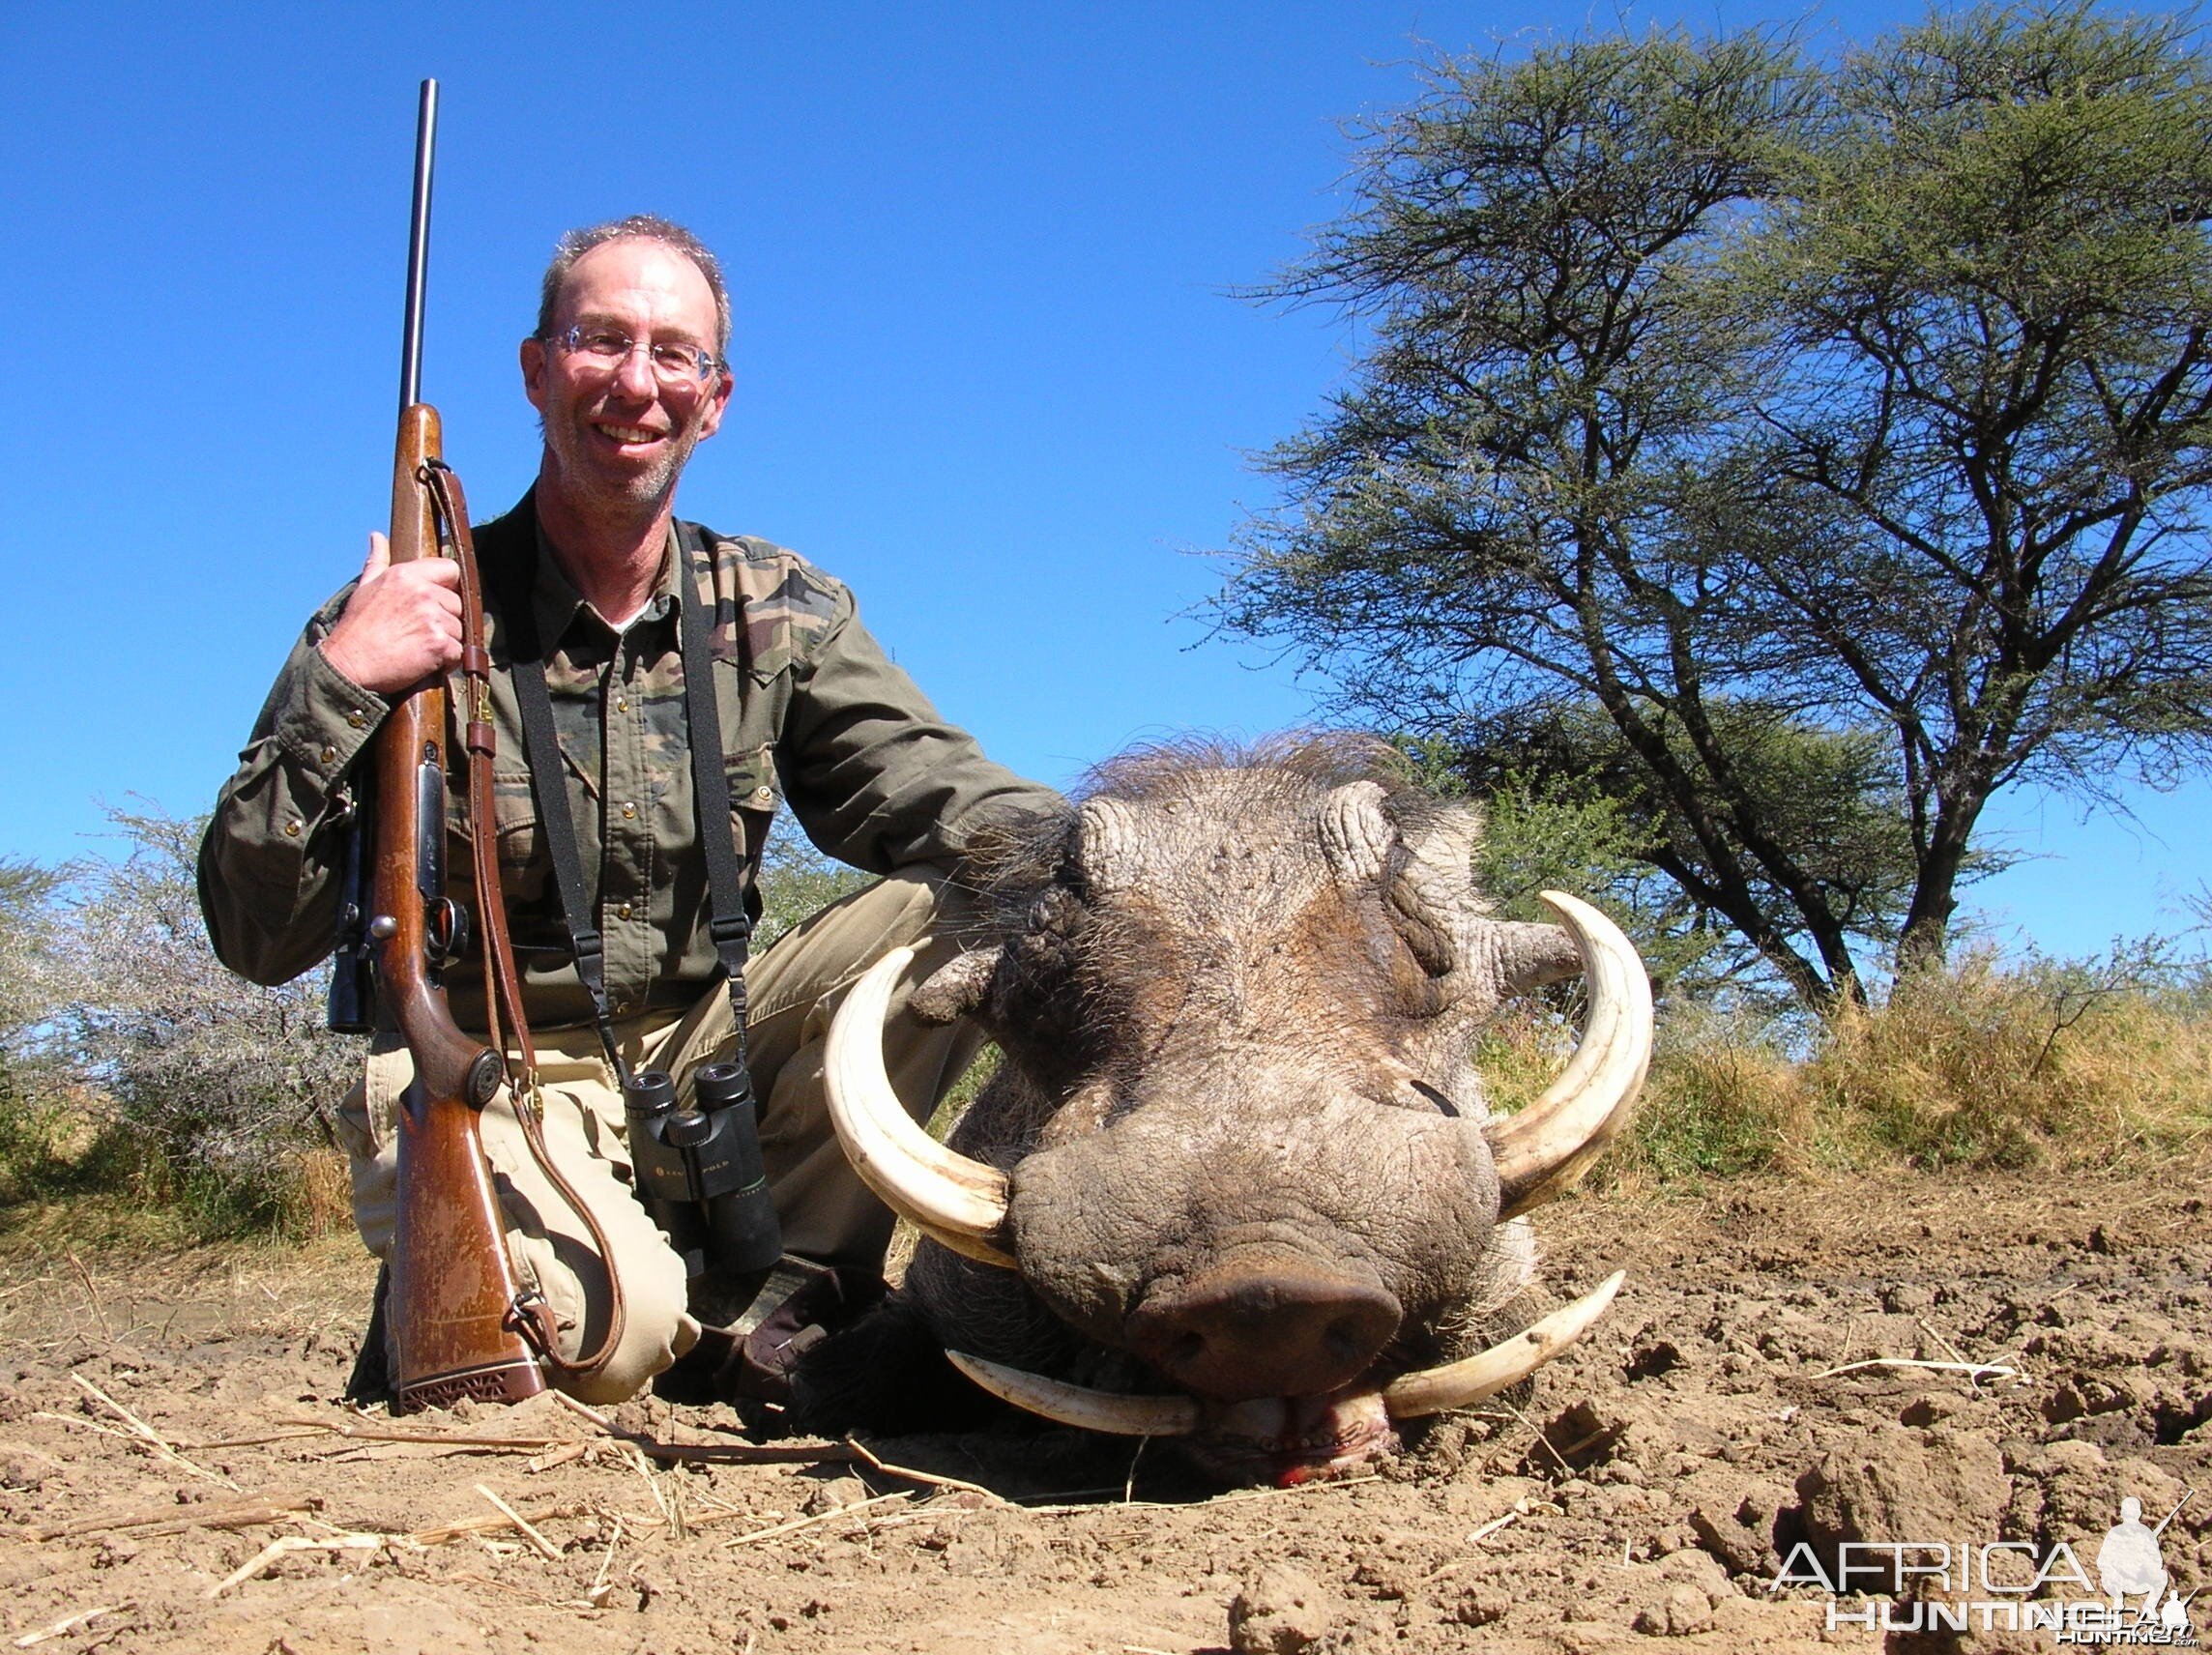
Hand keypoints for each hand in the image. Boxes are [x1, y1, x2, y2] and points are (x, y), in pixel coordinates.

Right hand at [317, 531, 463, 694]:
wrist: (348, 664)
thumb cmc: (356, 628)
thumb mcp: (365, 587)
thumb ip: (378, 561)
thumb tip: (377, 536)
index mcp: (406, 574)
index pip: (451, 569)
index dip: (448, 586)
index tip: (437, 601)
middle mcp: (422, 592)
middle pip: (457, 603)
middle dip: (445, 619)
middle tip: (418, 631)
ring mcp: (432, 618)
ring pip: (459, 629)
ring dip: (445, 641)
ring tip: (418, 647)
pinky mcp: (438, 643)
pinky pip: (457, 651)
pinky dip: (446, 661)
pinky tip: (424, 661)